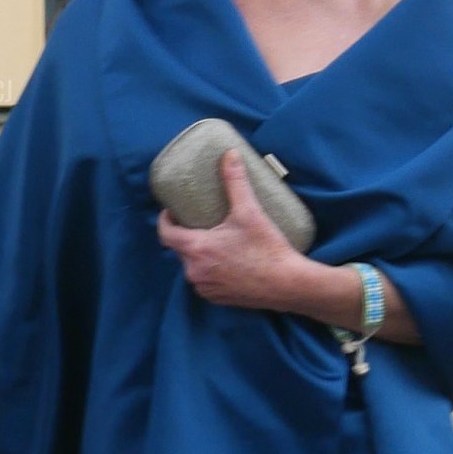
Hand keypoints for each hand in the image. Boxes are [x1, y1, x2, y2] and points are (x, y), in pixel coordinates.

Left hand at [157, 149, 303, 310]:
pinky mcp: (217, 299)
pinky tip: (225, 261)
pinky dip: (210, 270)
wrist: (288, 284)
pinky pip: (205, 281)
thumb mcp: (249, 212)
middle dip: (188, 235)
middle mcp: (194, 271)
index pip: (165, 234)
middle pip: (180, 249)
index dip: (165, 220)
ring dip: (199, 254)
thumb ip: (235, 181)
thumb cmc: (267, 248)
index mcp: (196, 249)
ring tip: (215, 240)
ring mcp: (205, 288)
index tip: (172, 211)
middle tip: (202, 222)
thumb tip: (230, 154)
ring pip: (193, 266)